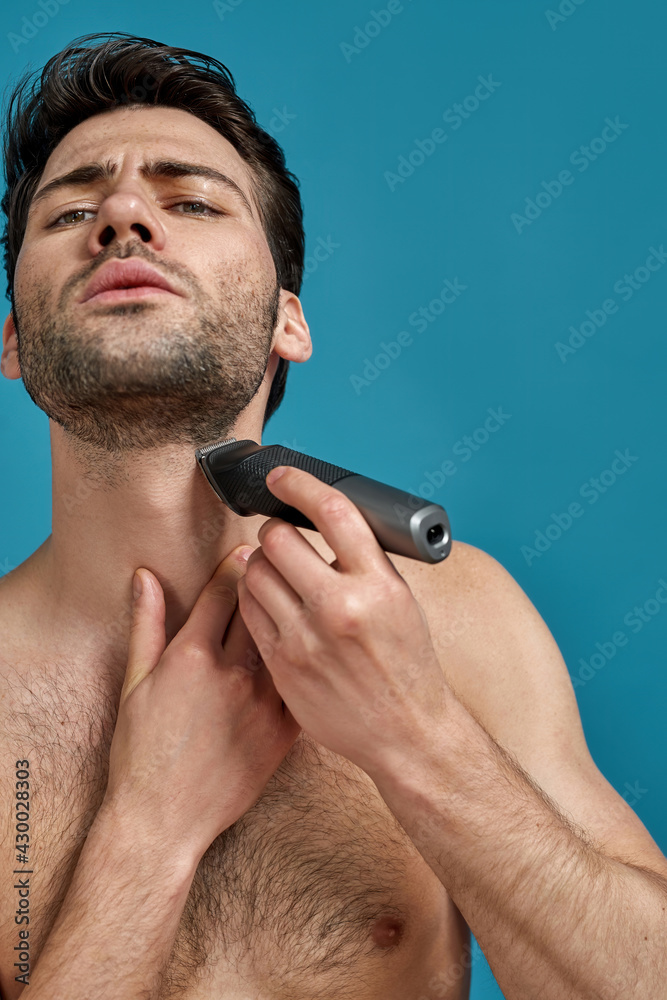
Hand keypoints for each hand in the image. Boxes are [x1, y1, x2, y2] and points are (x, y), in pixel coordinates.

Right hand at [103, 545, 300, 858]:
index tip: (247, 549)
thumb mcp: (133, 683)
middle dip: (268, 582)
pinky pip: (302, 683)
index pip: (222, 591)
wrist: (163, 820)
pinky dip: (306, 663)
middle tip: (279, 564)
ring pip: (288, 640)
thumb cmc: (141, 754)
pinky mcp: (284, 732)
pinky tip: (312, 650)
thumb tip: (146, 577)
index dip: (235, 565)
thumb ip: (147, 625)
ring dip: (293, 617)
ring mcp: (263, 703)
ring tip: (300, 600)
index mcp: (192, 656)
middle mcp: (232, 673)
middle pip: (261, 608)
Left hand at [237, 467, 450, 779]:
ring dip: (260, 561)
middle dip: (275, 530)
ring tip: (277, 571)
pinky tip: (269, 598)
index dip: (300, 485)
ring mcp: (306, 638)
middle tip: (282, 537)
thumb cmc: (406, 664)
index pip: (334, 512)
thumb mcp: (400, 601)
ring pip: (255, 571)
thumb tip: (321, 521)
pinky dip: (253, 594)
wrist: (405, 733)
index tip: (282, 477)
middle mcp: (341, 608)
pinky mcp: (282, 663)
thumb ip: (362, 562)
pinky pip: (248, 609)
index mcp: (379, 585)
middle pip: (279, 538)